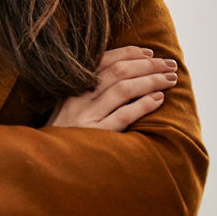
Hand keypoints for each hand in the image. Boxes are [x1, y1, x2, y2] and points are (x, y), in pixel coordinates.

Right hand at [46, 46, 176, 130]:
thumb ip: (87, 91)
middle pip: (118, 71)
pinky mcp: (95, 135)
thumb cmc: (63, 135)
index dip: (129, 53)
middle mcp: (78, 98)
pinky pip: (124, 115)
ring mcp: (86, 116)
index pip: (103, 60)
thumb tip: (123, 74)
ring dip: (151, 81)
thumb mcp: (67, 107)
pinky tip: (159, 99)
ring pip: (123, 89)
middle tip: (170, 64)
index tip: (150, 53)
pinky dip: (143, 105)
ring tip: (170, 80)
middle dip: (148, 65)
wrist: (47, 162)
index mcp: (72, 86)